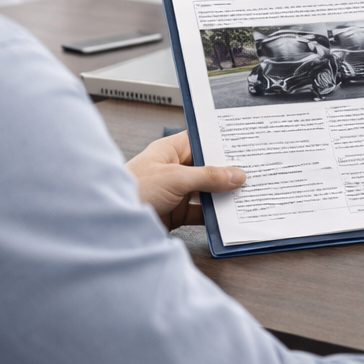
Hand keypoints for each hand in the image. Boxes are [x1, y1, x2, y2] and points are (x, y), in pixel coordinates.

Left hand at [124, 132, 244, 229]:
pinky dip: (214, 215)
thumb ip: (207, 176)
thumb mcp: (174, 178)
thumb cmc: (133, 190)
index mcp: (170, 151)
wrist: (112, 223)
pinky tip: (227, 215)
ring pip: (206, 191)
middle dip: (226, 172)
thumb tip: (234, 174)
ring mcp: (176, 192)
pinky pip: (201, 211)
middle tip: (251, 173)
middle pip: (207, 168)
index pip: (200, 141)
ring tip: (245, 195)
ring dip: (222, 195)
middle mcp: (174, 169)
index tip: (242, 147)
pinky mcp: (176, 212)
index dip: (220, 143)